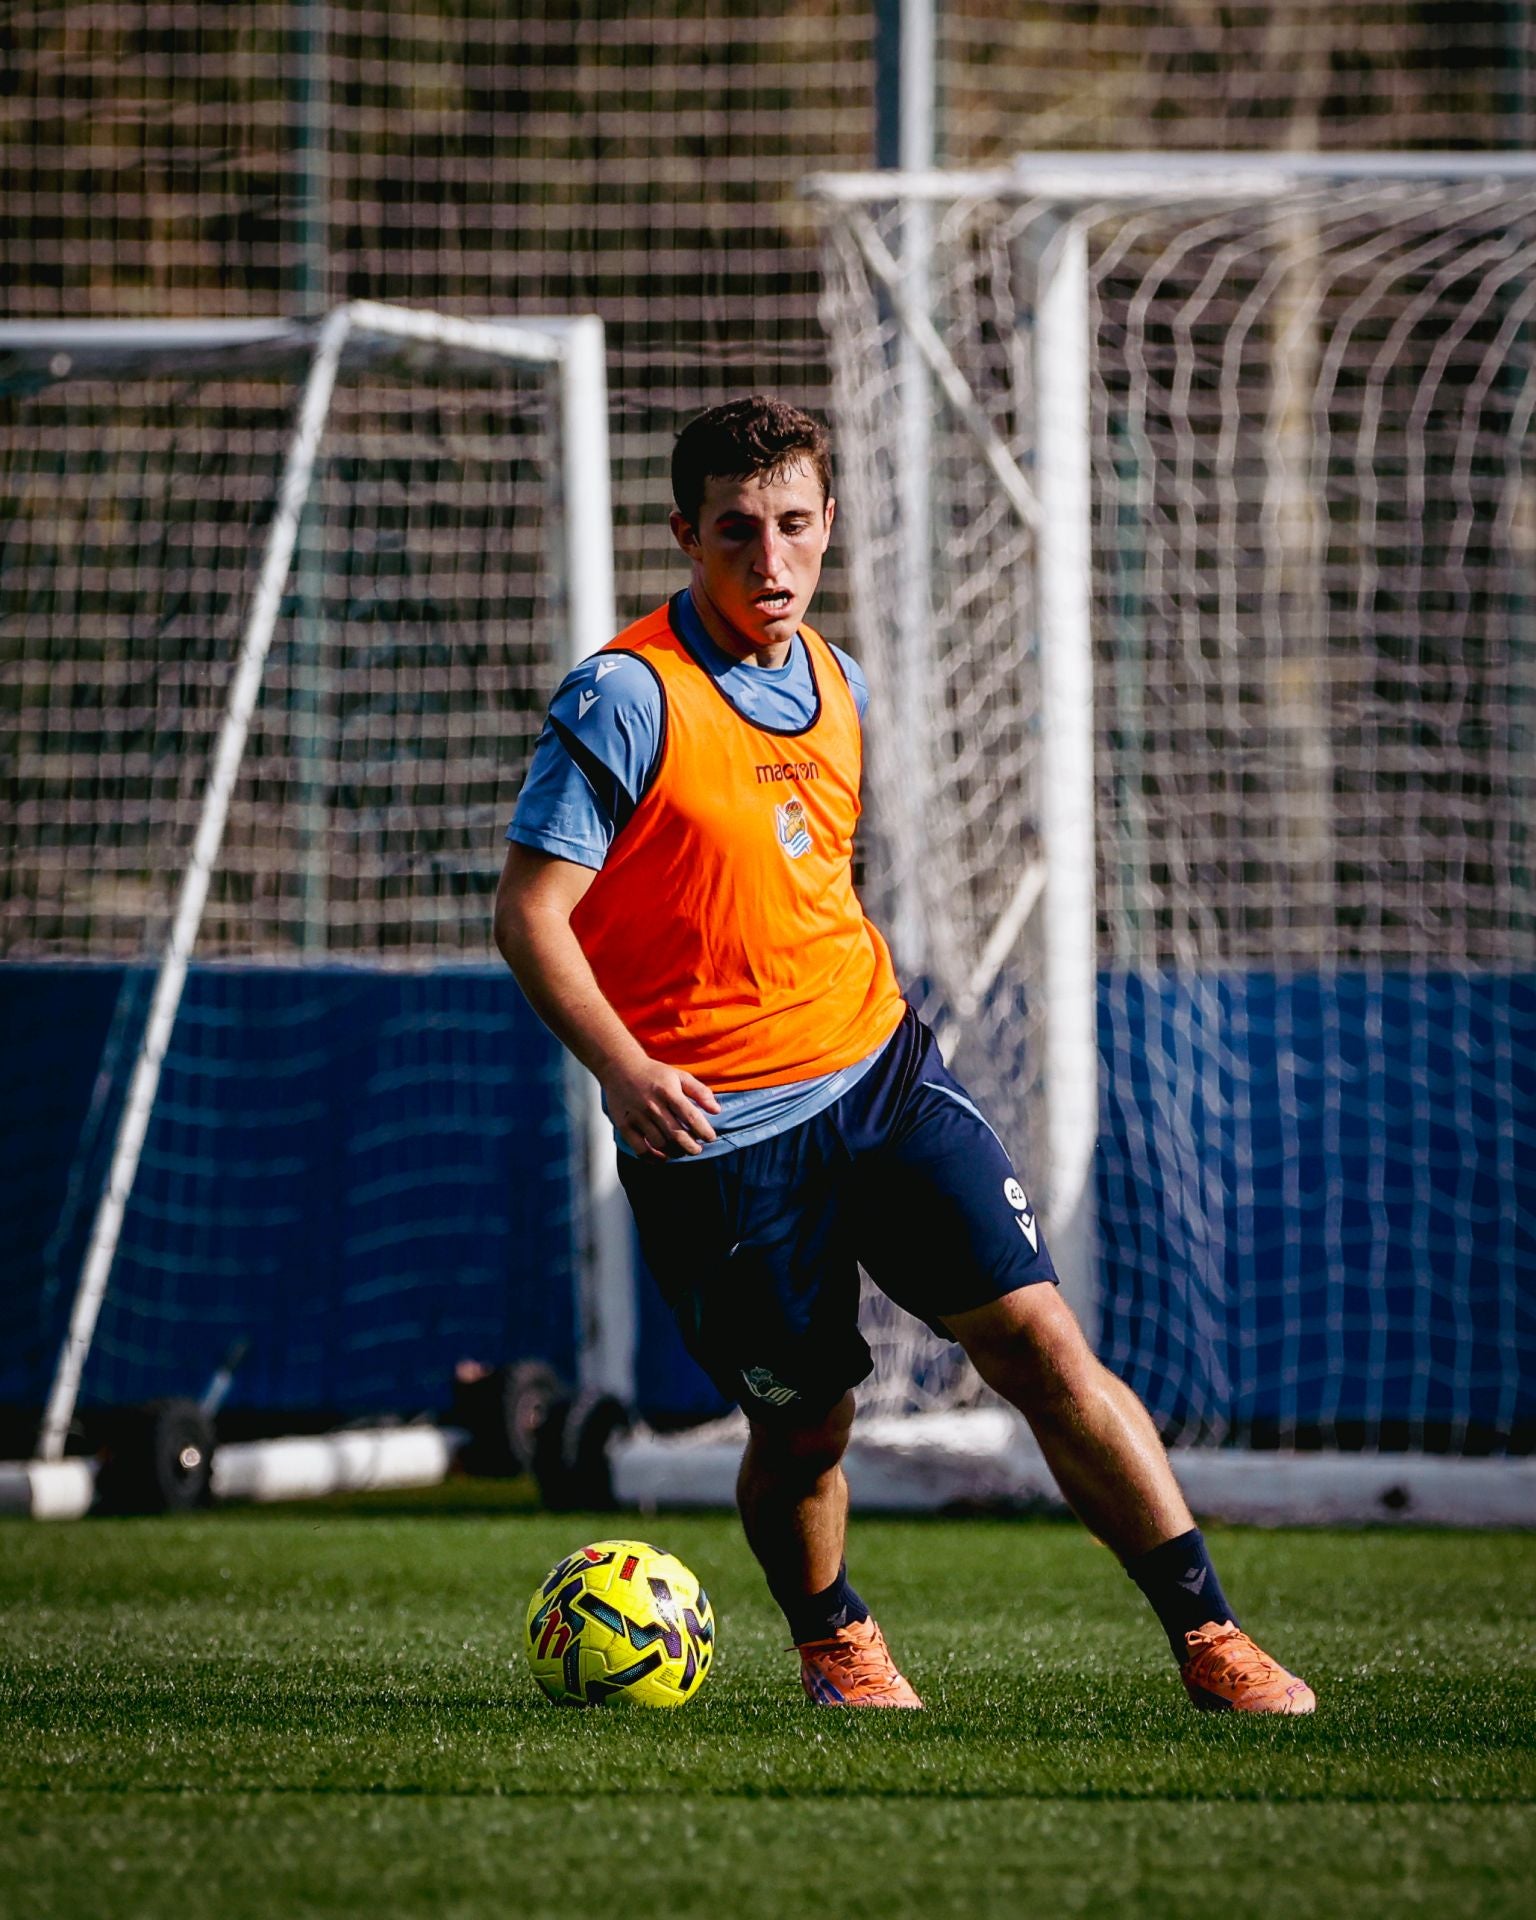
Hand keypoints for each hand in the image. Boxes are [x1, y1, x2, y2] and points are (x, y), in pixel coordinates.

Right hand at [602, 1055, 721, 1159]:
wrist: (619, 1067)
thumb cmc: (654, 1074)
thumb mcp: (679, 1076)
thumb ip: (700, 1092)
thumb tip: (717, 1111)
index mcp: (668, 1092)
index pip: (691, 1117)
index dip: (704, 1132)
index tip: (710, 1138)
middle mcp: (652, 1105)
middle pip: (676, 1135)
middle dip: (692, 1148)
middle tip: (697, 1149)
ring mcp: (637, 1117)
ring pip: (660, 1145)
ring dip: (676, 1153)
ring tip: (681, 1151)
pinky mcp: (624, 1126)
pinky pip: (641, 1150)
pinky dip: (654, 1158)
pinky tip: (663, 1156)